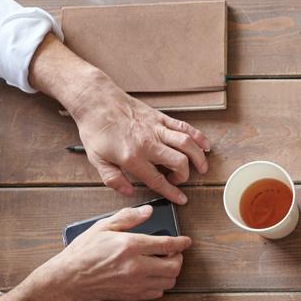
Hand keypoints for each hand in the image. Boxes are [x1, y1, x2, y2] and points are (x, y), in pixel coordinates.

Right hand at [49, 204, 190, 300]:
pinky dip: (160, 284)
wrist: (70, 278)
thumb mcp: (103, 227)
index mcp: (130, 246)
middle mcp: (136, 266)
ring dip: (171, 272)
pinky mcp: (132, 295)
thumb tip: (148, 211)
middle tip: (173, 252)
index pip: (167, 244)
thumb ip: (128, 217)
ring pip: (169, 281)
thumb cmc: (84, 252)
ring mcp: (135, 283)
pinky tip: (152, 275)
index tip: (186, 241)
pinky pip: (158, 293)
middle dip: (178, 258)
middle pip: (174, 266)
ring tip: (163, 263)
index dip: (181, 242)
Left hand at [69, 74, 210, 204]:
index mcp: (132, 157)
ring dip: (198, 157)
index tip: (181, 199)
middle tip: (179, 179)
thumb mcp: (96, 159)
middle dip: (184, 176)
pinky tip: (204, 145)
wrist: (97, 102)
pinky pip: (184, 127)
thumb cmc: (96, 129)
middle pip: (179, 162)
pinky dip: (198, 136)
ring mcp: (157, 129)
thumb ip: (113, 179)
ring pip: (187, 144)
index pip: (158, 179)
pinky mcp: (160, 118)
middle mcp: (148, 143)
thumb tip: (128, 192)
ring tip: (202, 167)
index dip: (172, 192)